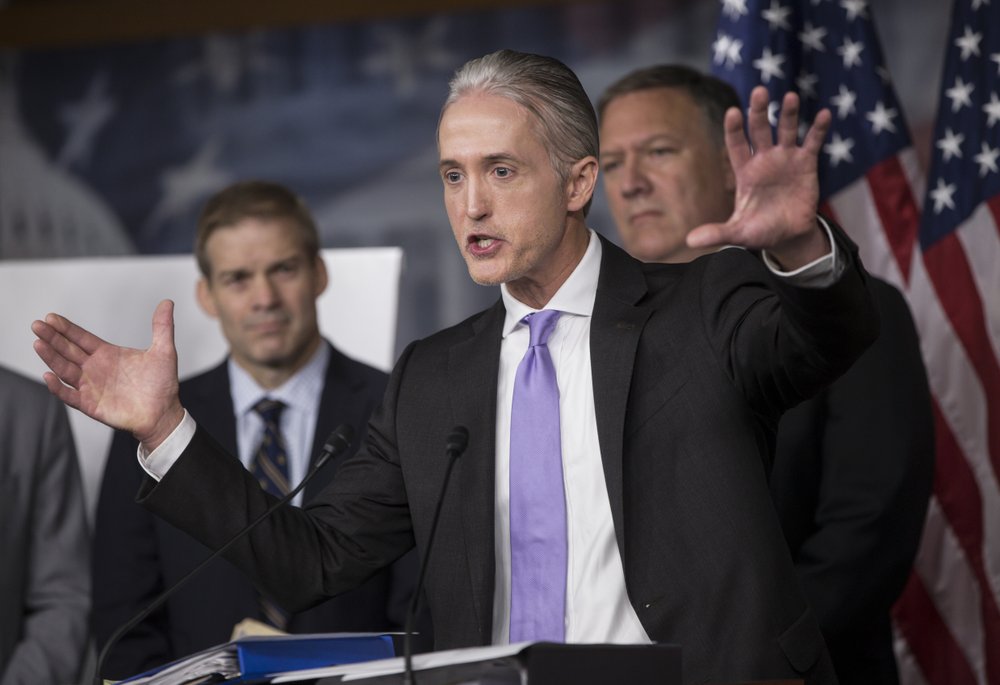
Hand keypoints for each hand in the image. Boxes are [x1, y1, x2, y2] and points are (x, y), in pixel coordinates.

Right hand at [31, 299, 184, 450]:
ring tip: (38, 343)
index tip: (51, 317)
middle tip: (37, 325)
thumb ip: (162, 327)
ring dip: (51, 357)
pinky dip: (58, 387)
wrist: (164, 413)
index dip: (66, 328)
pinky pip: (70, 395)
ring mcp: (91, 386)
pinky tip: (49, 376)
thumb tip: (167, 302)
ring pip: (65, 370)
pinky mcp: (91, 405)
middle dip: (52, 338)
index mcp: (107, 354)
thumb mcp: (163, 351)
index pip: (81, 338)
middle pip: (68, 351)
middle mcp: (95, 369)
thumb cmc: (162, 384)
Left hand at [687, 86, 832, 268]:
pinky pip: (812, 142)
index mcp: (744, 172)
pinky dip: (818, 128)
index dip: (734, 129)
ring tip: (789, 96)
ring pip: (785, 130)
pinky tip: (824, 113)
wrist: (789, 236)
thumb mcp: (738, 233)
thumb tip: (689, 241)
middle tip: (759, 91)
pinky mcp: (806, 164)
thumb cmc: (760, 231)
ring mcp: (785, 159)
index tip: (732, 112)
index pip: (736, 145)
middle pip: (759, 130)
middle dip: (758, 112)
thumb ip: (717, 233)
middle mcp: (763, 160)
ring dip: (787, 113)